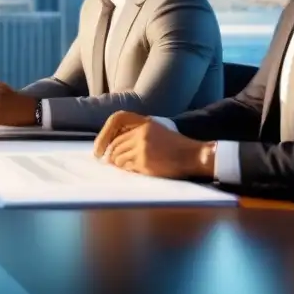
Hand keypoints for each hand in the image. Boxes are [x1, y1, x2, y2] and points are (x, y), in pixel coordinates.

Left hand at [94, 111, 214, 179]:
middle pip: (115, 144)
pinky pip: (127, 166)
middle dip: (110, 154)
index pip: (116, 125)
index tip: (99, 149)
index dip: (105, 138)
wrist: (194, 156)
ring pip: (118, 156)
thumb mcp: (157, 130)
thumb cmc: (176, 146)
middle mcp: (141, 133)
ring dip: (118, 163)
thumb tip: (111, 146)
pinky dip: (126, 169)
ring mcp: (142, 147)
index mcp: (144, 123)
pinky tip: (133, 169)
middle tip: (109, 161)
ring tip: (122, 166)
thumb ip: (137, 133)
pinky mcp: (144, 161)